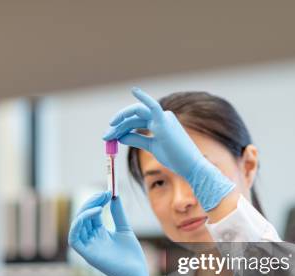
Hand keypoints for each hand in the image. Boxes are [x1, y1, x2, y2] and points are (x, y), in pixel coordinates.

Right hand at [68, 191, 149, 275]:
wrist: (136, 273)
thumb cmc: (131, 255)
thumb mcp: (124, 229)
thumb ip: (118, 213)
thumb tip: (114, 196)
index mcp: (99, 233)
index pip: (92, 213)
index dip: (97, 201)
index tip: (108, 192)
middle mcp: (91, 238)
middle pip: (83, 216)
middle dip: (91, 202)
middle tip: (104, 193)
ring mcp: (87, 246)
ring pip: (77, 224)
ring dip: (85, 209)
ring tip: (100, 202)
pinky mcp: (86, 254)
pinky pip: (74, 238)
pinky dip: (79, 223)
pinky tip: (93, 213)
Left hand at [103, 87, 234, 211]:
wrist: (189, 166)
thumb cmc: (174, 158)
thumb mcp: (151, 147)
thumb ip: (137, 140)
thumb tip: (121, 136)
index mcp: (159, 122)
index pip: (135, 121)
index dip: (121, 127)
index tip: (109, 136)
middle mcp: (161, 117)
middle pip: (134, 117)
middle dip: (118, 125)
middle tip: (105, 137)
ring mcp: (163, 118)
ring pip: (136, 115)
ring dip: (120, 123)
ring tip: (109, 134)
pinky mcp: (164, 122)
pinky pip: (152, 106)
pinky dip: (143, 97)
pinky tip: (135, 90)